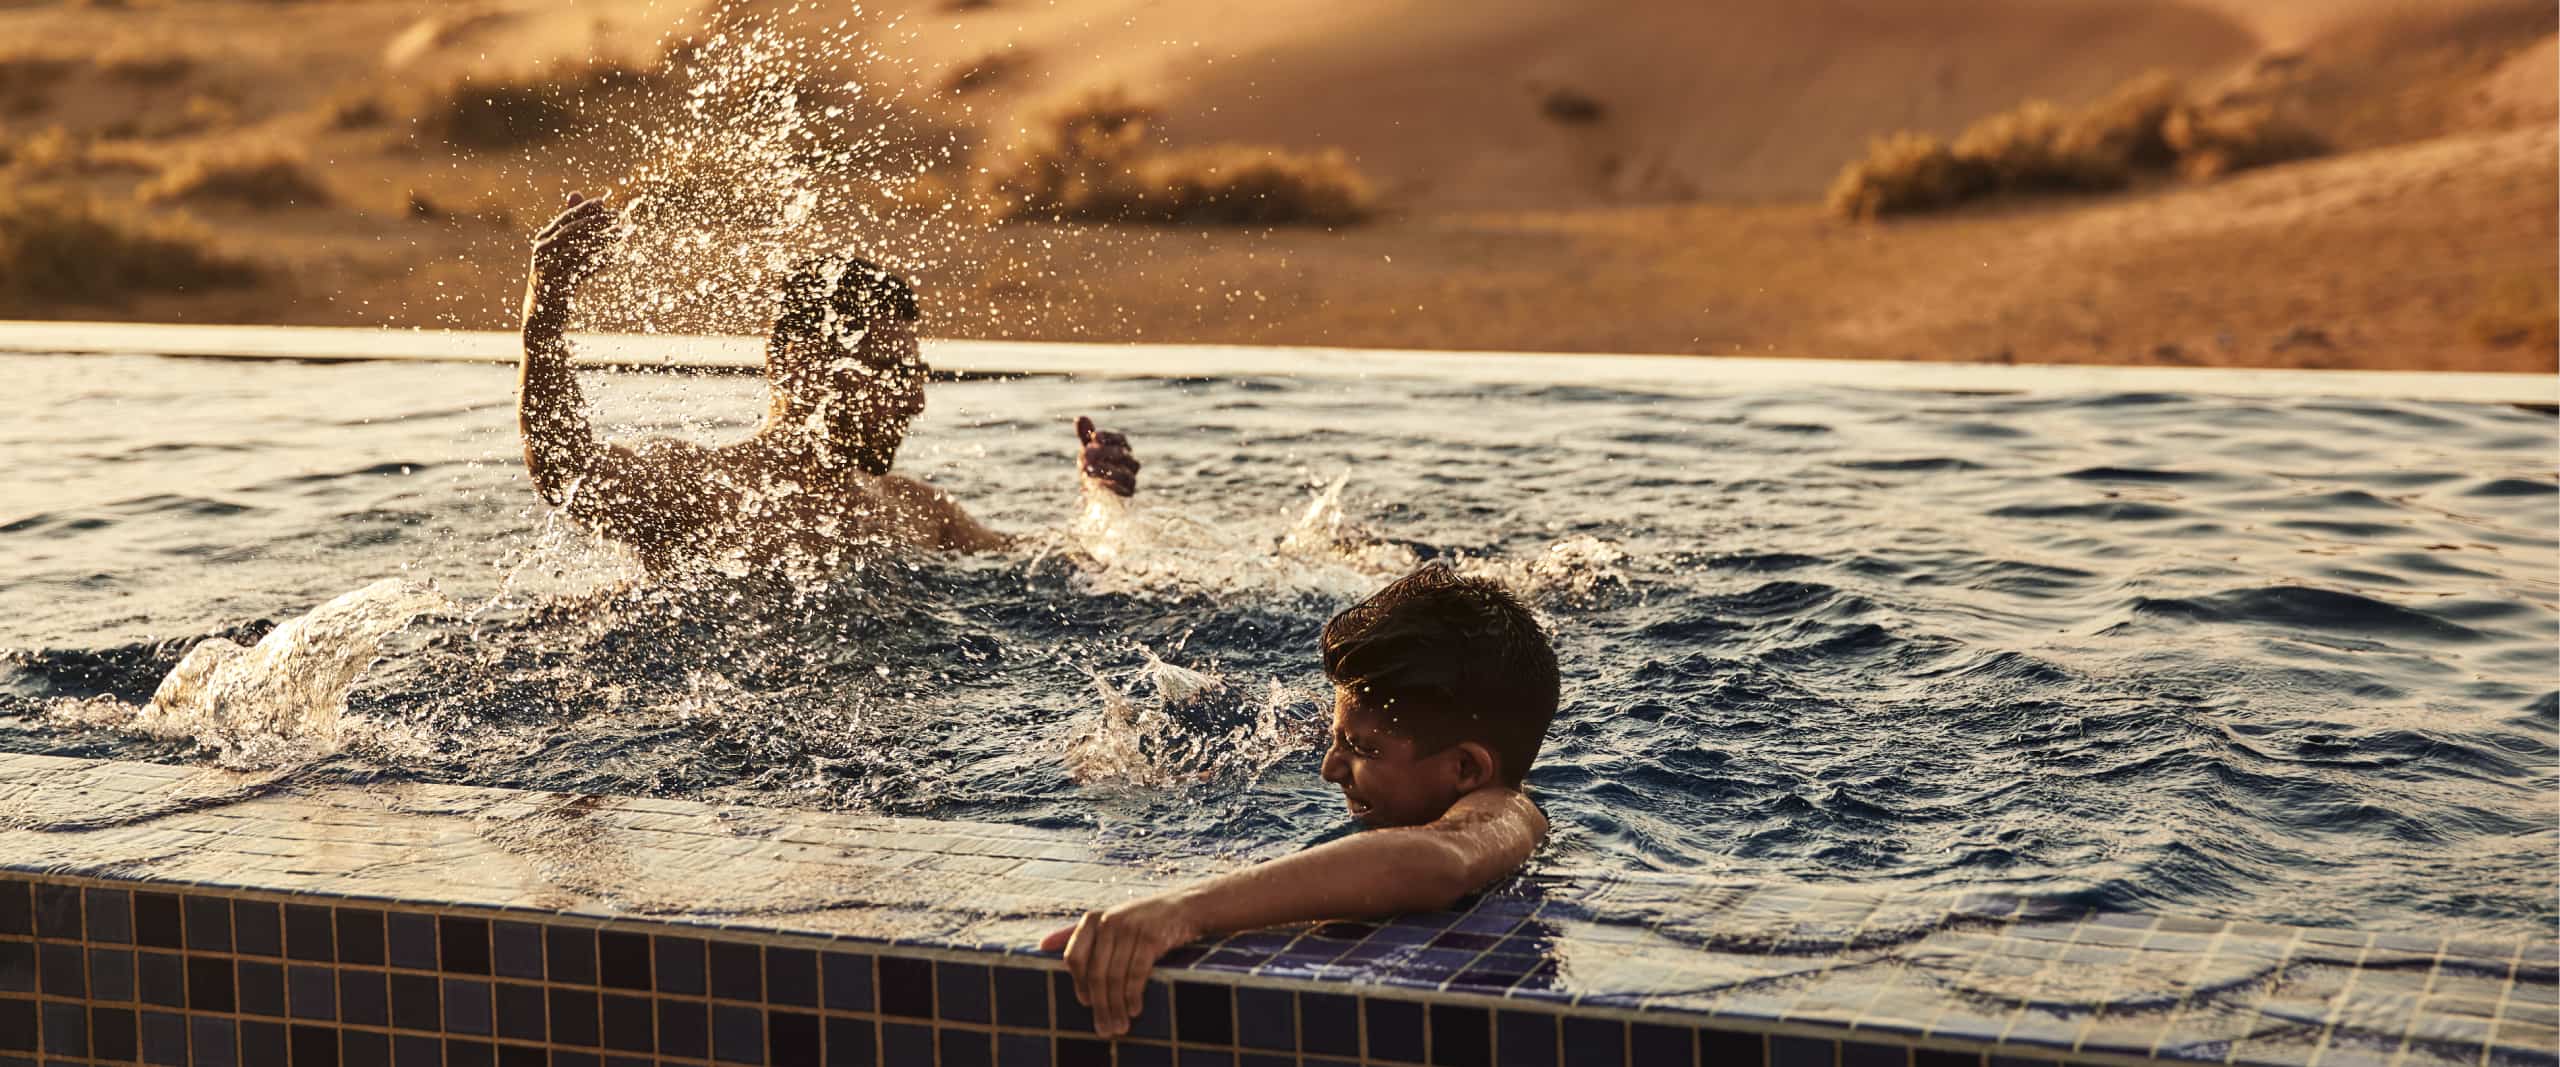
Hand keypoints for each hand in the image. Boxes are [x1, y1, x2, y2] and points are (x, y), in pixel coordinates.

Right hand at [528, 192, 617, 294]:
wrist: (541, 313)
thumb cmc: (554, 275)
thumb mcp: (557, 249)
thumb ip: (568, 224)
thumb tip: (576, 193)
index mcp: (542, 240)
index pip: (565, 219)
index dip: (584, 209)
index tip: (603, 202)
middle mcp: (542, 252)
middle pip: (571, 232)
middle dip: (596, 222)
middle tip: (618, 216)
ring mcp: (548, 270)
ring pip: (578, 251)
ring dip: (602, 240)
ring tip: (621, 232)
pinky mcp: (558, 287)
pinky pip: (581, 271)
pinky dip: (598, 262)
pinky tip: (613, 255)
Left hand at [1038, 892, 1198, 1035]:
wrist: (1184, 907)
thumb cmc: (1142, 919)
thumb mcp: (1109, 921)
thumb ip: (1077, 934)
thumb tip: (1042, 945)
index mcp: (1093, 919)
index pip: (1074, 957)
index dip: (1078, 983)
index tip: (1085, 1003)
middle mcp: (1109, 921)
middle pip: (1095, 972)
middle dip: (1099, 1005)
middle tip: (1104, 1029)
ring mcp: (1130, 928)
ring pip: (1116, 976)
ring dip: (1117, 1007)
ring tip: (1120, 1026)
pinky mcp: (1150, 937)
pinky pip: (1137, 973)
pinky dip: (1134, 995)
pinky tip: (1134, 1010)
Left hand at [1076, 416, 1138, 497]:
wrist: (1098, 496)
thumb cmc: (1096, 469)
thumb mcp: (1088, 453)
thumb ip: (1086, 437)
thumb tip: (1080, 418)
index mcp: (1123, 449)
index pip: (1120, 439)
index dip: (1108, 436)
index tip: (1094, 437)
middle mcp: (1131, 463)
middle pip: (1123, 455)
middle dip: (1103, 453)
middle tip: (1085, 454)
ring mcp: (1131, 479)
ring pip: (1125, 473)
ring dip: (1105, 470)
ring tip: (1087, 469)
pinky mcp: (1128, 494)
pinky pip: (1123, 490)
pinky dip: (1109, 486)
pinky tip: (1095, 483)